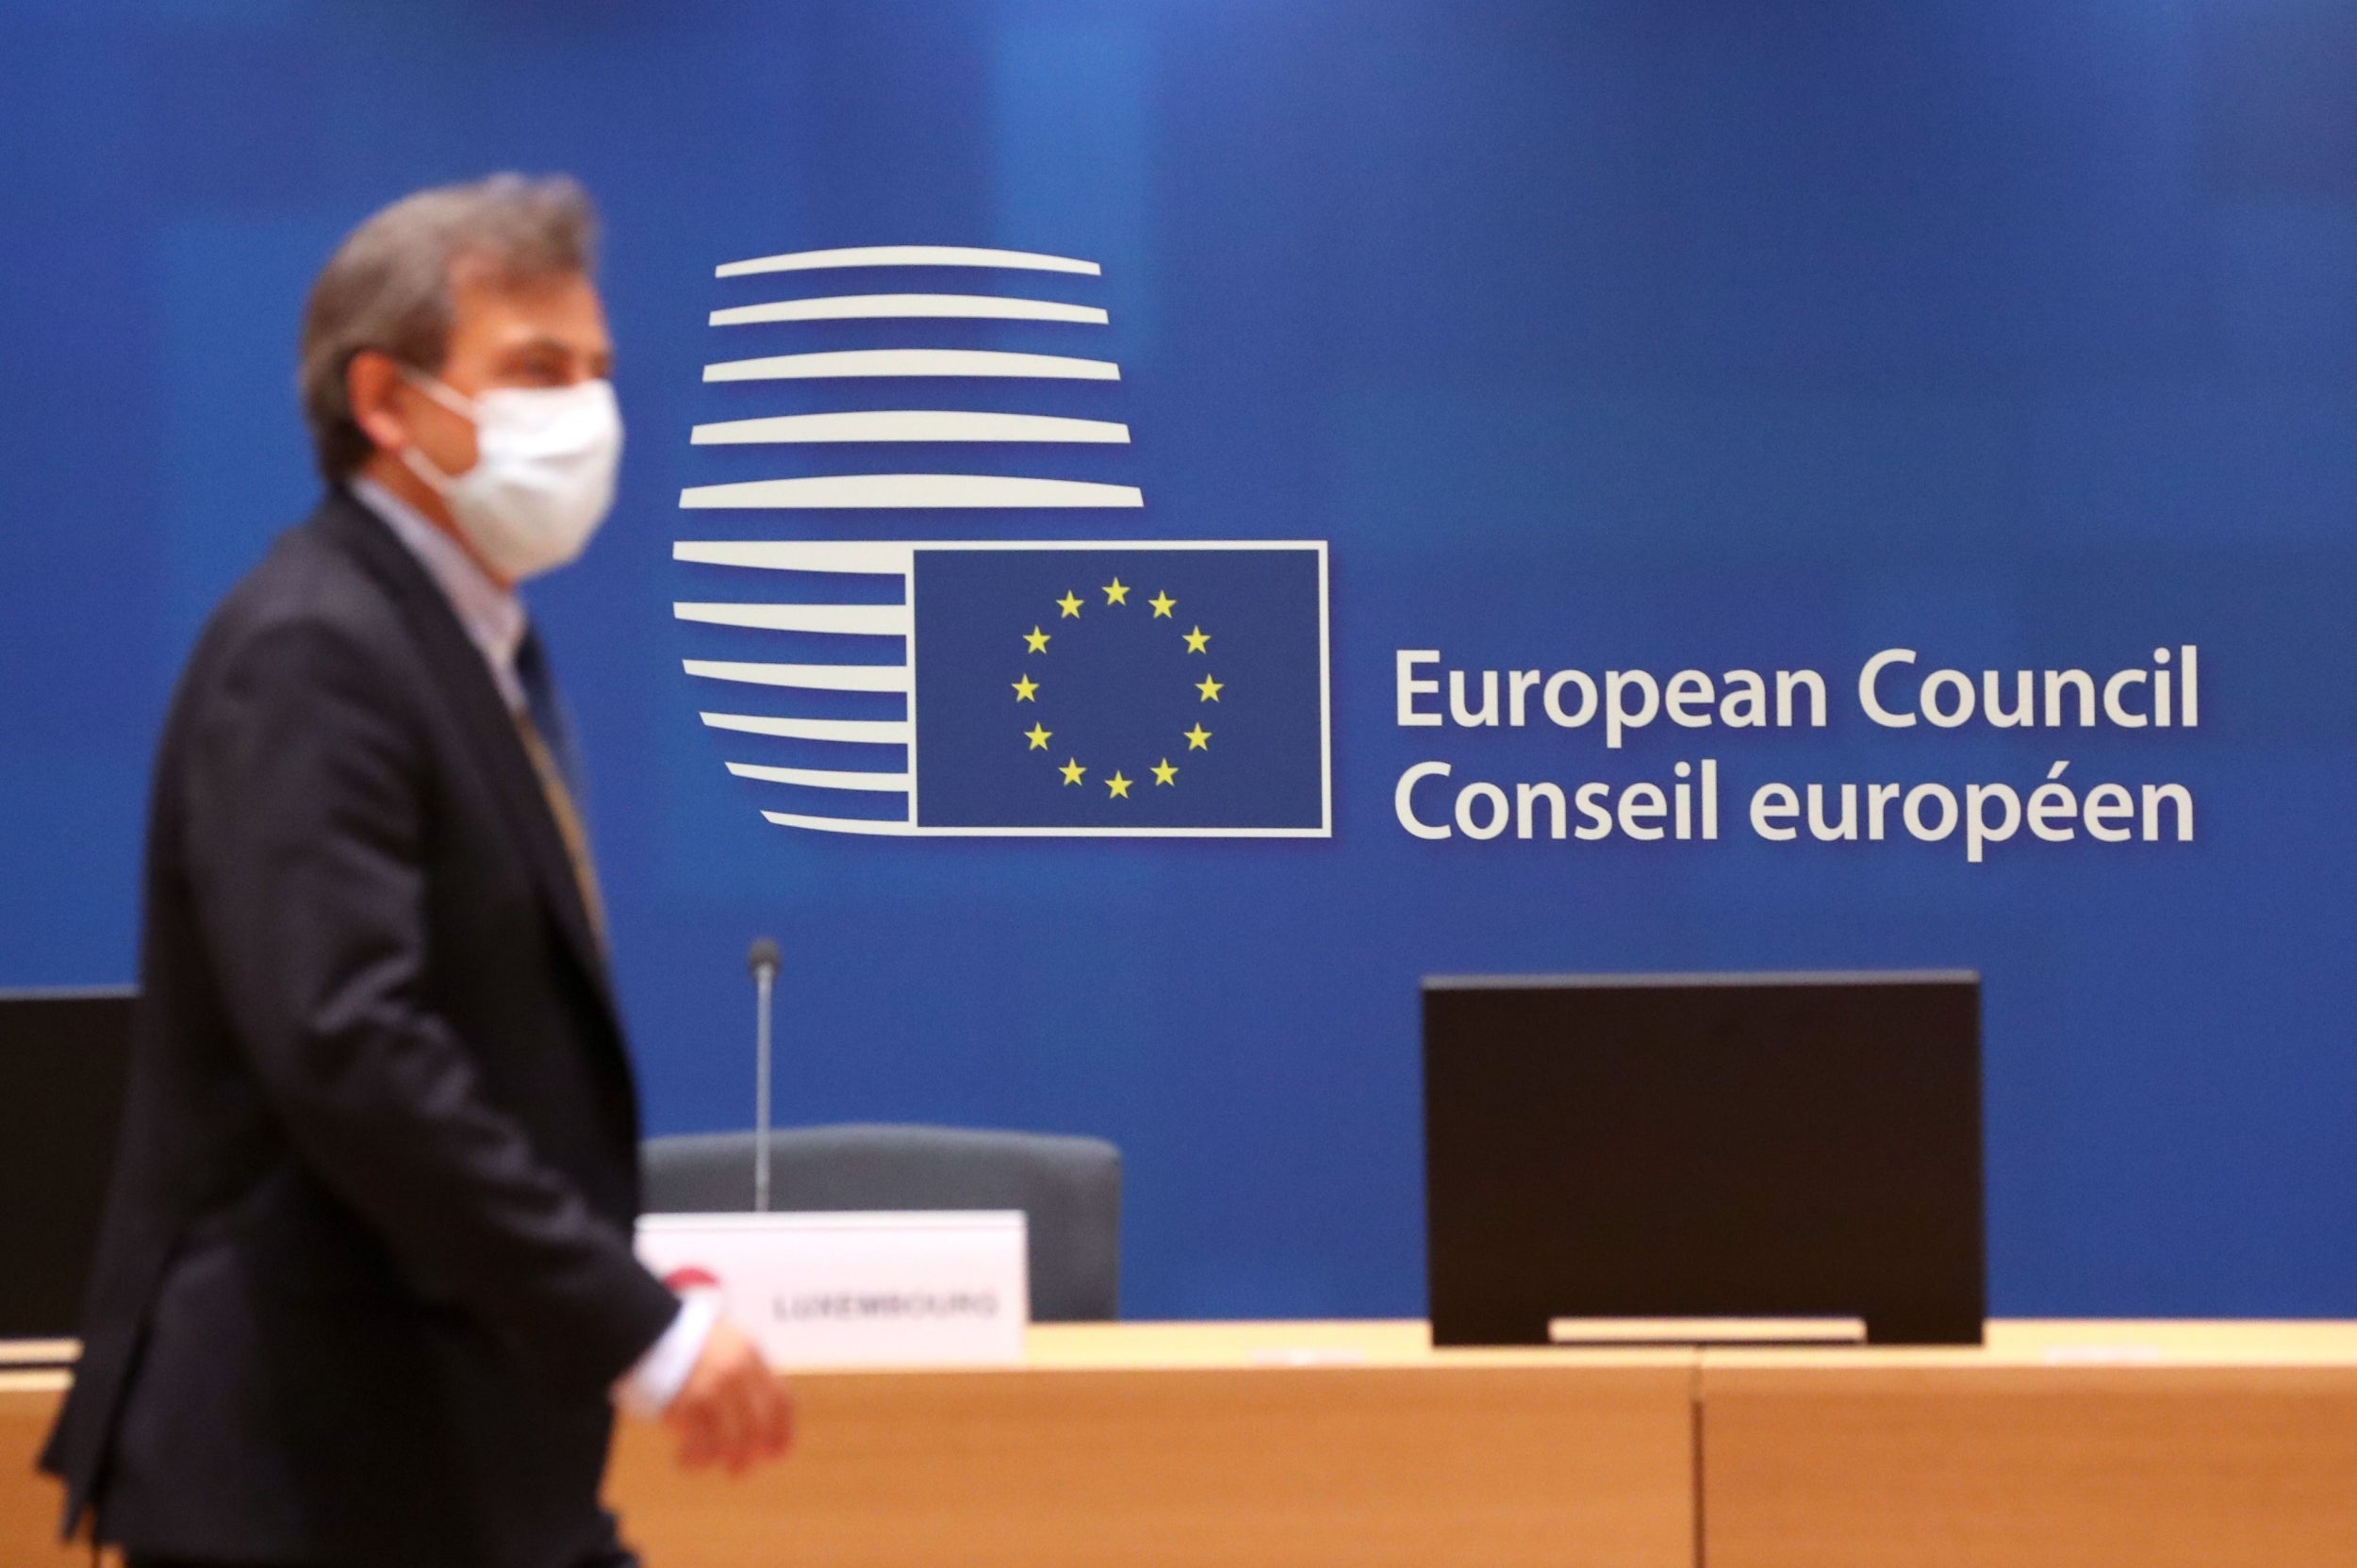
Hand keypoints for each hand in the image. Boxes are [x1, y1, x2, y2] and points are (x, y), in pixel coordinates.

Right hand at [663, 1317, 792, 1473]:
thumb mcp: (725, 1344)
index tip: (778, 1454)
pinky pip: (700, 1443)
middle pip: (759, 1426)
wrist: (646, 1329)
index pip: (781, 1400)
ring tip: (708, 1464)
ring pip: (732, 1440)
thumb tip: (761, 1418)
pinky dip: (695, 1457)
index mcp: (751, 1355)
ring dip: (723, 1460)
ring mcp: (714, 1388)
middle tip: (739, 1470)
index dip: (782, 1432)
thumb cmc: (684, 1340)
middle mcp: (738, 1372)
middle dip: (752, 1454)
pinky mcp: (688, 1403)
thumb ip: (745, 1372)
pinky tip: (686, 1459)